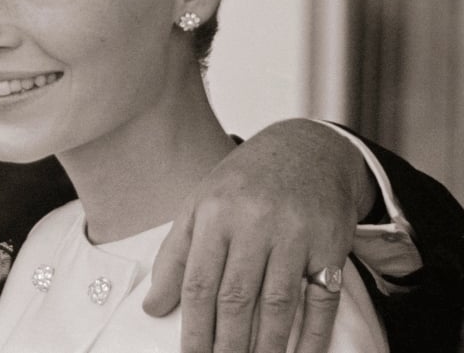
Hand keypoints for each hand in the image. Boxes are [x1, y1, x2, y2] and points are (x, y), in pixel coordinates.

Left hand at [142, 119, 376, 352]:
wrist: (307, 150)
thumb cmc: (242, 184)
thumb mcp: (199, 206)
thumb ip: (176, 256)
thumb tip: (152, 308)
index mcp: (215, 212)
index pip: (199, 281)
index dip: (193, 327)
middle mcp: (255, 222)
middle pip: (237, 297)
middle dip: (226, 345)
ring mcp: (296, 234)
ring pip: (278, 304)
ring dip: (266, 348)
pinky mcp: (331, 246)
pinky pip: (322, 301)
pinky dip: (313, 337)